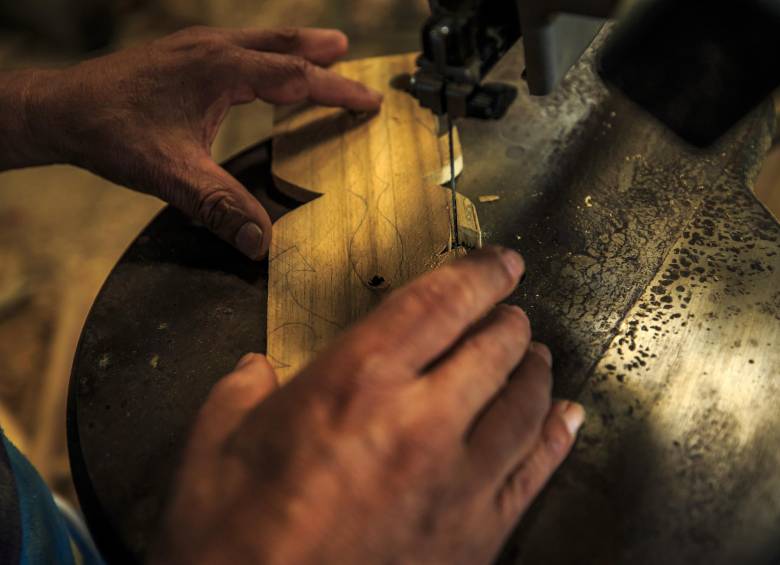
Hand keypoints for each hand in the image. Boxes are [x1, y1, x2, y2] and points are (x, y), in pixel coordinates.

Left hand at [22, 27, 382, 258]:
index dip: (336, 91)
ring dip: (295, 44)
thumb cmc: (112, 132)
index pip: (295, 77)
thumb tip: (261, 243)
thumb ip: (221, 207)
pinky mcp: (180, 55)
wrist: (60, 109)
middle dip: (322, 52)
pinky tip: (259, 64)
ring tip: (323, 45)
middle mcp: (212, 50)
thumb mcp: (173, 176)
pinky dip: (265, 51)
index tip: (367, 102)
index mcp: (220, 70)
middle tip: (351, 54)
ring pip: (259, 38)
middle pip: (282, 43)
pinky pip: (237, 44)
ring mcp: (194, 48)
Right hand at [151, 247, 584, 564]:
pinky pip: (533, 473)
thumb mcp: (213, 446)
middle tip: (512, 310)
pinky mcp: (477, 535)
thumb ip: (240, 391)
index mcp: (356, 380)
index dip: (477, 274)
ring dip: (534, 371)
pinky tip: (568, 417)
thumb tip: (258, 367)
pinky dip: (556, 438)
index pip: (436, 304)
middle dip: (507, 320)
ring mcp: (459, 480)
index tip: (500, 261)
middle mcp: (420, 419)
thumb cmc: (230, 536)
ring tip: (537, 354)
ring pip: (524, 406)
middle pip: (491, 349)